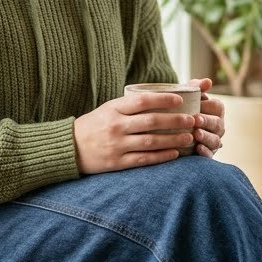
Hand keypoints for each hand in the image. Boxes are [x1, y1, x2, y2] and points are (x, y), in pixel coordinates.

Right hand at [73, 91, 198, 173]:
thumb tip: (160, 101)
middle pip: (151, 121)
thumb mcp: (107, 109)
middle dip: (175, 120)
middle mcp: (116, 126)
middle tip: (192, 119)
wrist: (69, 148)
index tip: (180, 100)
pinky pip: (144, 159)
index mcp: (113, 109)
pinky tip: (174, 153)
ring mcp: (117, 145)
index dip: (163, 99)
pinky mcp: (117, 162)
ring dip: (173, 139)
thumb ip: (129, 106)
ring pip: (151, 141)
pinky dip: (161, 156)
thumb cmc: (93, 126)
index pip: (142, 101)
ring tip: (188, 137)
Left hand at [188, 77, 224, 157]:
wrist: (170, 128)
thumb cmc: (181, 108)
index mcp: (215, 110)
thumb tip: (208, 81)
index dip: (208, 106)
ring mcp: (213, 140)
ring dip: (207, 137)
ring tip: (196, 134)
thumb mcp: (186, 96)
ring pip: (215, 140)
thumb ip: (196, 87)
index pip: (217, 106)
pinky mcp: (207, 153)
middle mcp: (218, 126)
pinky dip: (205, 152)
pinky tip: (197, 148)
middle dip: (207, 121)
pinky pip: (209, 155)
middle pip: (217, 123)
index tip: (198, 106)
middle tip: (196, 120)